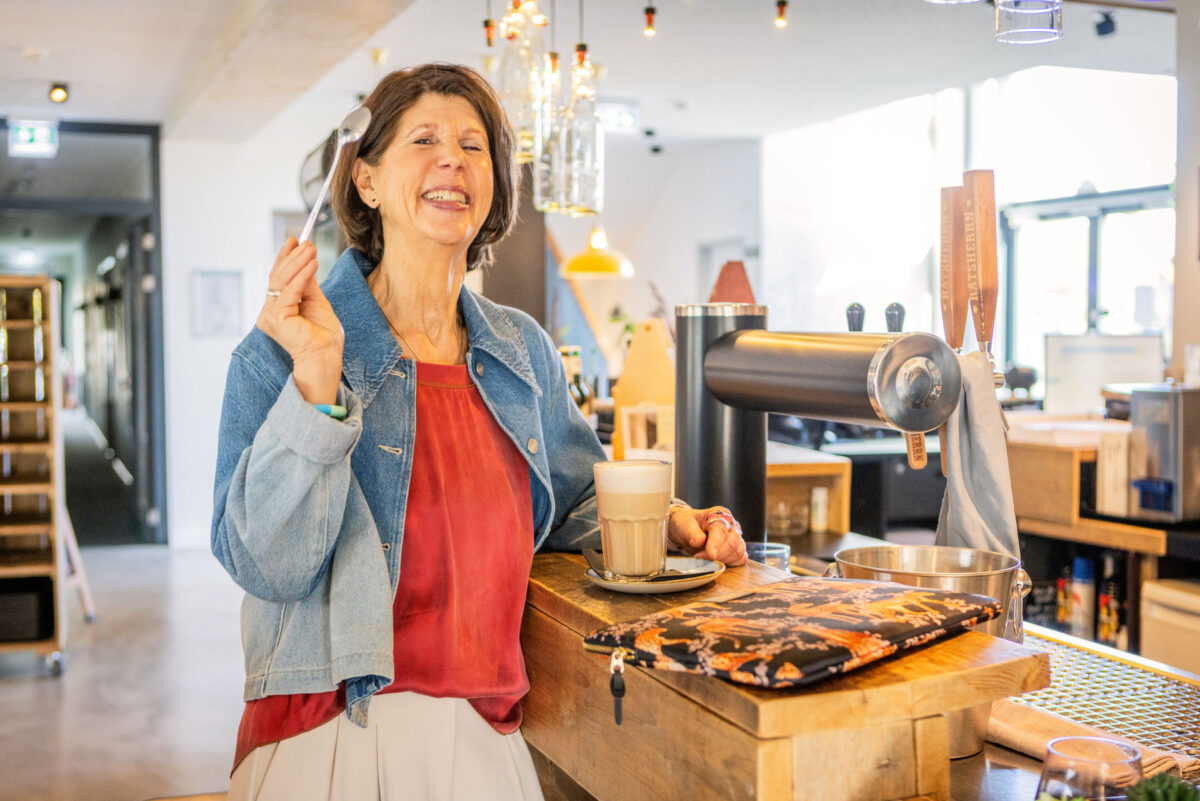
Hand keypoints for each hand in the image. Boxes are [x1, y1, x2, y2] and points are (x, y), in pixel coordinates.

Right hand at [256, 238, 343, 403]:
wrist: (325, 357)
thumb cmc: (323, 336)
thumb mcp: (316, 302)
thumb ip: (308, 283)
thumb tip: (306, 260)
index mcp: (276, 309)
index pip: (278, 278)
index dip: (285, 258)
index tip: (295, 240)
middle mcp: (269, 312)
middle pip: (278, 277)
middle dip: (292, 256)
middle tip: (306, 241)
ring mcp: (269, 316)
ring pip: (282, 280)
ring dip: (298, 261)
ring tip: (311, 248)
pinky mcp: (276, 318)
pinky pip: (290, 291)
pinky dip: (302, 275)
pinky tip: (312, 264)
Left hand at [667, 505, 746, 565]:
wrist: (686, 530)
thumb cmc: (685, 524)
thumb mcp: (683, 525)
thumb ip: (691, 532)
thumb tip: (699, 541)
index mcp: (719, 514)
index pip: (721, 530)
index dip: (716, 544)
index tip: (711, 555)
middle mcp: (731, 524)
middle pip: (733, 544)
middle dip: (716, 555)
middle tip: (698, 557)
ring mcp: (736, 537)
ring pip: (738, 553)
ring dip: (722, 560)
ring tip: (704, 558)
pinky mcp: (737, 549)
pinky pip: (741, 559)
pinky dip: (730, 563)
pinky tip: (716, 562)